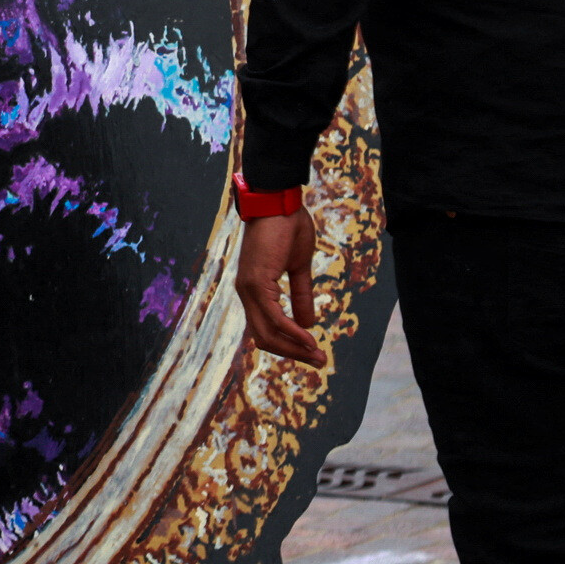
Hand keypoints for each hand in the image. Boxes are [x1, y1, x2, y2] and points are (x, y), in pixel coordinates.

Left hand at [234, 209, 324, 366]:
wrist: (278, 201)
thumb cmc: (287, 227)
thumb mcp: (298, 267)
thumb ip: (301, 295)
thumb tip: (308, 324)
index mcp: (254, 290)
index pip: (266, 329)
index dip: (289, 345)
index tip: (313, 354)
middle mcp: (246, 293)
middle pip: (264, 337)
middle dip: (292, 353)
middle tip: (319, 362)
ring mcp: (248, 289)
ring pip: (267, 332)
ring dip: (294, 348)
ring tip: (317, 356)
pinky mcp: (257, 282)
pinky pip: (274, 317)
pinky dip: (292, 333)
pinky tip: (309, 340)